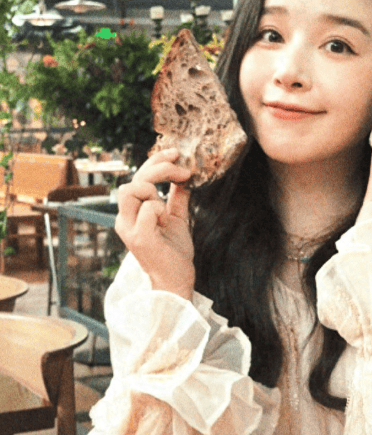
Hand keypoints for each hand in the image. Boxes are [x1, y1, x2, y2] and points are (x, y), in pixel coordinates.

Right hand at [115, 148, 194, 298]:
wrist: (176, 281)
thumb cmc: (173, 253)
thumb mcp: (177, 219)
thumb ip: (177, 198)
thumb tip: (183, 177)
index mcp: (132, 213)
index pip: (137, 176)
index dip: (156, 160)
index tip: (177, 154)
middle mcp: (125, 219)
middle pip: (133, 179)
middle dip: (160, 168)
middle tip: (184, 172)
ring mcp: (130, 228)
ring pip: (131, 189)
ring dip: (155, 191)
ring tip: (166, 209)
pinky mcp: (139, 238)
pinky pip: (148, 209)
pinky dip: (160, 210)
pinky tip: (166, 222)